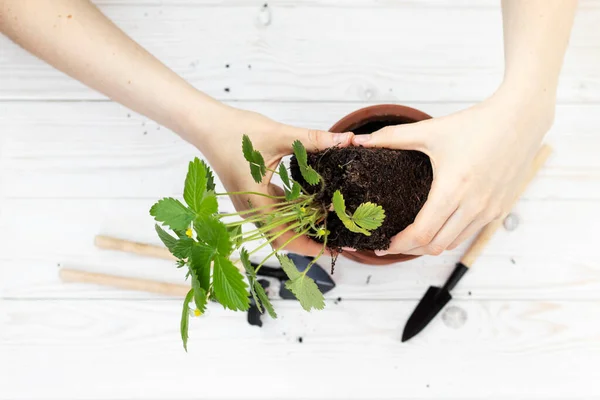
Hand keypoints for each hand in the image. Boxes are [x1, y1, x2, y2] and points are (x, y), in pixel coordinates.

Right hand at [189, 105, 352, 256]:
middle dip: (312, 236)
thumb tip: (346, 140)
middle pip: (285, 236)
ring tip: (330, 216)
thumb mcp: (279, 135)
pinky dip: (295, 211)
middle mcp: (251, 211)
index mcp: (255, 203)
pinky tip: (312, 201)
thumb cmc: (235, 131)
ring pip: (280, 226)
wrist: (208, 126)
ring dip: (304, 224)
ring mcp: (250, 206)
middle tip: (339, 231)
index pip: (285, 237)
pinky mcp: (251, 198)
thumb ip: (313, 140)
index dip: (311, 245)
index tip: (334, 246)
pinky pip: (275, 213)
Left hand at [353, 89, 553, 255]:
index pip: (421, 233)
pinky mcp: (500, 210)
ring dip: (430, 245)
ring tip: (411, 236)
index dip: (398, 244)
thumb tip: (362, 140)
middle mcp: (474, 206)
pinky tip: (438, 225)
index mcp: (453, 190)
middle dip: (409, 248)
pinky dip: (450, 236)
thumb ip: (393, 137)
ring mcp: (490, 211)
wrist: (521, 118)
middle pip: (434, 246)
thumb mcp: (431, 131)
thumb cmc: (477, 124)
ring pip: (453, 244)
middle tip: (392, 242)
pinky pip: (469, 234)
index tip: (382, 244)